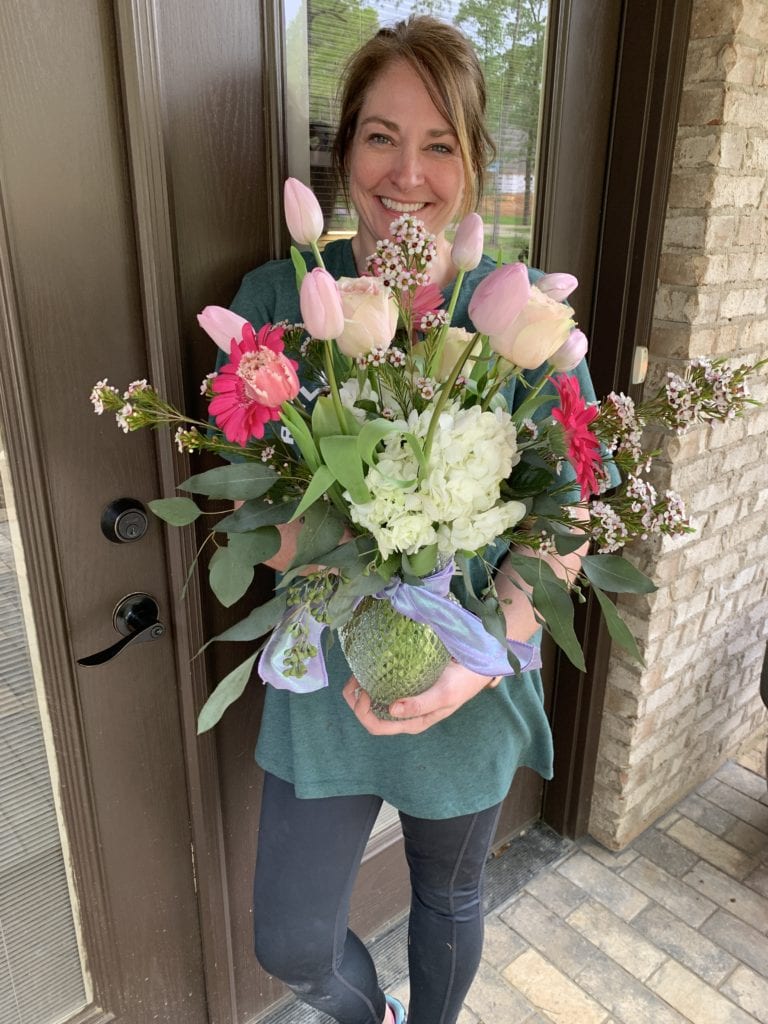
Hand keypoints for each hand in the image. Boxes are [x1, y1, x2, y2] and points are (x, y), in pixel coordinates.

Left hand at [342, 661, 497, 734]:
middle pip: (369, 716)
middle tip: (356, 677)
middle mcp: (404, 715)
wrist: (475, 669)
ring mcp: (403, 702)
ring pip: (371, 702)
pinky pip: (381, 688)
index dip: (363, 711)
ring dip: (359, 689)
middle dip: (354, 700)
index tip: (364, 689)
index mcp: (412, 722)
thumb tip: (392, 710)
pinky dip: (370, 680)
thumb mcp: (443, 694)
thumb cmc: (461, 684)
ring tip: (358, 672)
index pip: (377, 726)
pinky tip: (370, 668)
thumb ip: (420, 704)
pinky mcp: (405, 687)